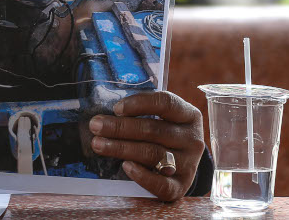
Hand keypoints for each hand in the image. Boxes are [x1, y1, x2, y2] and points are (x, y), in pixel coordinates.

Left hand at [88, 90, 205, 200]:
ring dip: (121, 148)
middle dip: (120, 127)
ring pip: (153, 154)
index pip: (166, 103)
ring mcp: (189, 164)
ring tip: (98, 144)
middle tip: (95, 125)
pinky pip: (162, 184)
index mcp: (189, 115)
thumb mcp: (162, 116)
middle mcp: (193, 139)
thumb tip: (107, 112)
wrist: (183, 162)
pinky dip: (142, 176)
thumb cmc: (163, 132)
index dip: (139, 103)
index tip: (116, 108)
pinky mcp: (182, 186)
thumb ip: (142, 111)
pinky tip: (126, 166)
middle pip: (153, 130)